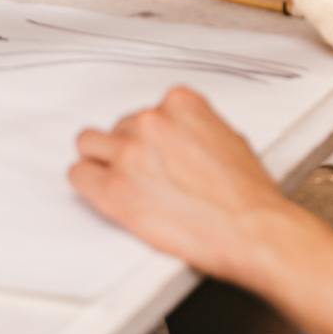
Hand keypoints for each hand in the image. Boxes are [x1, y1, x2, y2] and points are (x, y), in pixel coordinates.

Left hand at [70, 87, 291, 284]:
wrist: (253, 230)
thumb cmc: (248, 194)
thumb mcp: (227, 138)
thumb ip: (192, 129)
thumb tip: (177, 137)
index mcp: (179, 103)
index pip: (145, 111)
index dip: (150, 138)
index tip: (157, 155)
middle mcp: (150, 121)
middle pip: (117, 128)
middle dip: (128, 150)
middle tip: (145, 176)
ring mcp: (129, 153)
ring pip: (88, 145)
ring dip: (102, 162)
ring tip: (122, 183)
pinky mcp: (114, 189)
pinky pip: (78, 176)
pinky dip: (89, 185)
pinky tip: (106, 196)